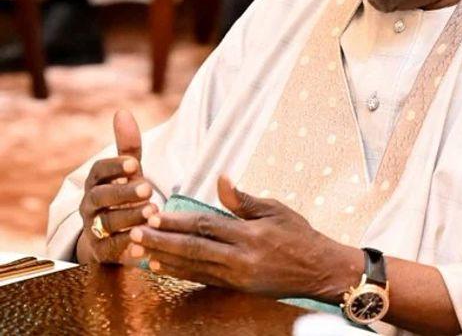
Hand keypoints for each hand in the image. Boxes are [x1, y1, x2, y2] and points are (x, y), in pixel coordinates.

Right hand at [76, 110, 157, 264]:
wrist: (111, 236)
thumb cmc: (123, 195)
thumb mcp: (128, 172)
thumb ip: (127, 146)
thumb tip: (122, 111)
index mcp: (96, 182)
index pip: (99, 171)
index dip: (114, 167)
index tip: (134, 163)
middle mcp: (90, 205)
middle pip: (102, 198)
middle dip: (123, 193)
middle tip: (147, 189)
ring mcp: (94, 229)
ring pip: (108, 223)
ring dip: (130, 217)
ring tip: (152, 212)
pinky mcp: (102, 253)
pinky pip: (112, 250)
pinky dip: (128, 247)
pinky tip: (145, 243)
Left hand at [129, 176, 361, 299]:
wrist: (319, 270)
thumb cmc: (299, 234)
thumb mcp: (276, 210)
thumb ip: (244, 199)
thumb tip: (221, 179)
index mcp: (251, 235)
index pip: (207, 226)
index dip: (178, 222)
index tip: (154, 215)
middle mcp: (241, 259)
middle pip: (194, 249)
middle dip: (162, 242)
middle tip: (136, 234)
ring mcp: (238, 277)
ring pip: (194, 267)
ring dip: (165, 259)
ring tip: (139, 251)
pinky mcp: (237, 289)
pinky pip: (203, 279)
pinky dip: (180, 272)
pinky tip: (162, 266)